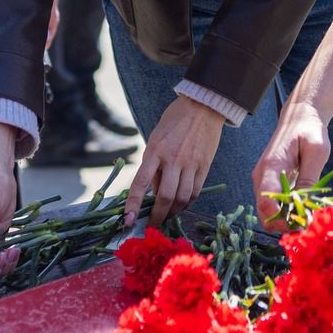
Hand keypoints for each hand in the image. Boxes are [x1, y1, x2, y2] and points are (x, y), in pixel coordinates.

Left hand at [123, 95, 226, 227]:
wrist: (202, 107)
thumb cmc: (173, 122)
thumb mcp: (155, 140)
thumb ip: (154, 166)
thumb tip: (155, 192)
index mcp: (155, 151)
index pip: (140, 183)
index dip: (133, 205)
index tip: (127, 221)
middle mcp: (173, 159)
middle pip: (165, 197)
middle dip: (157, 216)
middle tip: (152, 225)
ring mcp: (191, 164)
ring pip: (182, 198)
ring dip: (173, 212)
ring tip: (166, 216)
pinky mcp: (204, 167)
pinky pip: (195, 192)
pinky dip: (187, 203)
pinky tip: (181, 205)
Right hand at [253, 97, 331, 227]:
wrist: (299, 118)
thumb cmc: (310, 131)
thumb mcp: (316, 152)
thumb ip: (309, 178)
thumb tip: (305, 205)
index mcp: (271, 167)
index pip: (266, 201)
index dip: (282, 219)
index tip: (303, 223)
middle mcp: (261, 176)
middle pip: (264, 213)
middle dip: (284, 225)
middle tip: (308, 224)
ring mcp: (263, 181)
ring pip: (268, 212)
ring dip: (286, 220)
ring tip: (309, 217)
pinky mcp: (269, 183)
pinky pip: (274, 205)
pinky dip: (286, 213)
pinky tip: (304, 209)